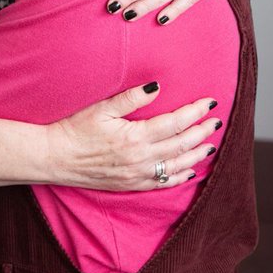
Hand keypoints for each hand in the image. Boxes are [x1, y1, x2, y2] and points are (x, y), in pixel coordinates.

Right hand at [48, 82, 219, 190]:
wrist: (56, 158)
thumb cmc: (75, 130)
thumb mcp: (101, 108)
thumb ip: (131, 98)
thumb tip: (157, 87)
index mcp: (135, 137)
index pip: (175, 123)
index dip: (195, 112)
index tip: (209, 102)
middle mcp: (141, 159)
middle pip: (181, 144)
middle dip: (201, 131)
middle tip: (216, 121)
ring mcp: (138, 174)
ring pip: (177, 165)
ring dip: (196, 154)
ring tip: (211, 144)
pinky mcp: (131, 185)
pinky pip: (163, 183)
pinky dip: (180, 176)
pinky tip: (190, 170)